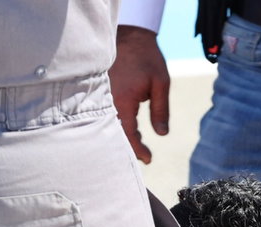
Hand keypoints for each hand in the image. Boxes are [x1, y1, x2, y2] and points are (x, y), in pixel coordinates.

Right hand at [109, 25, 169, 163]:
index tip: (148, 159)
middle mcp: (108, 101)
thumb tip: (162, 134)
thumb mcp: (160, 83)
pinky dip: (115, 123)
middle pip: (115, 134)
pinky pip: (104, 113)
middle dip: (128, 148)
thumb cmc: (146, 57)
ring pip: (108, 125)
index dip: (138, 150)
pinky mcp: (99, 90)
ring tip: (135, 144)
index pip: (129, 135)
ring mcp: (101, 95)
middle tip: (141, 157)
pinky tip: (126, 127)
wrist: (129, 33)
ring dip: (121, 136)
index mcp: (123, 101)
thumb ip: (161, 110)